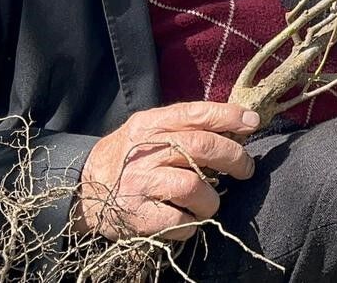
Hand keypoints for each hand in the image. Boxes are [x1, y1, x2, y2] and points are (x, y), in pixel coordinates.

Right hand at [72, 101, 258, 240]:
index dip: (228, 116)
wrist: (83, 191)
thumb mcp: (148, 129)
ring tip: (207, 201)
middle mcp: (145, 151)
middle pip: (202, 147)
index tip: (253, 122)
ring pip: (195, 187)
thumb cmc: (127, 158)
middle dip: (234, 158)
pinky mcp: (138, 215)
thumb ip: (186, 125)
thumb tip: (239, 122)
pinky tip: (188, 218)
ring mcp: (140, 184)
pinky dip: (193, 223)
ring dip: (212, 198)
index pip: (194, 113)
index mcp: (150, 124)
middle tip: (245, 169)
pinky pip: (181, 221)